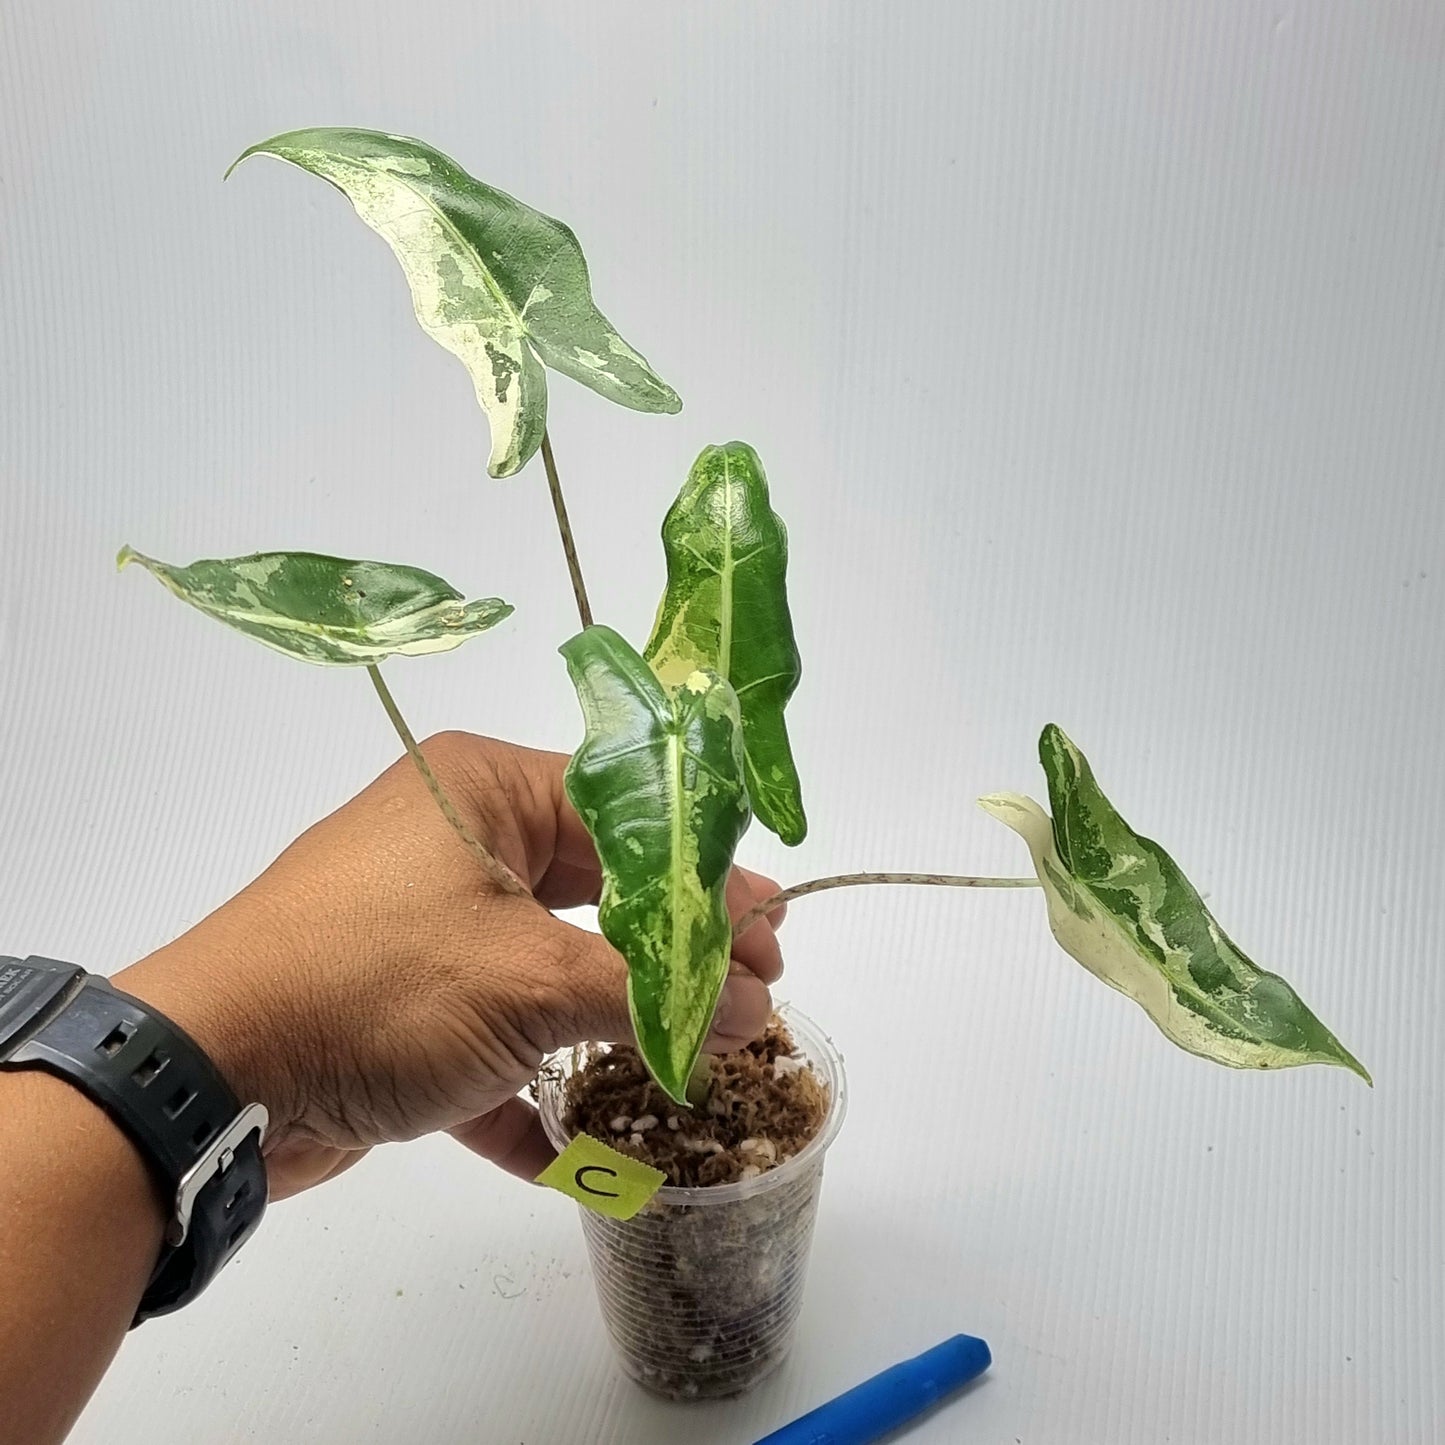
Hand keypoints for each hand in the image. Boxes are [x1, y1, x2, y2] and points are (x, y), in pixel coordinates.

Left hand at [116, 732, 784, 1200]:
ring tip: (696, 1058)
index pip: (629, 816)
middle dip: (671, 953)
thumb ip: (650, 992)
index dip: (709, 878)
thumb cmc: (377, 983)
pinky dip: (531, 1091)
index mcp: (486, 790)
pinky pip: (487, 1041)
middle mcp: (457, 843)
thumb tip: (753, 1009)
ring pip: (545, 968)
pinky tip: (587, 1152)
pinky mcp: (397, 1008)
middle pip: (595, 891)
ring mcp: (423, 926)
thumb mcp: (529, 980)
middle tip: (751, 996)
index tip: (774, 936)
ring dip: (612, 1022)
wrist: (208, 1078)